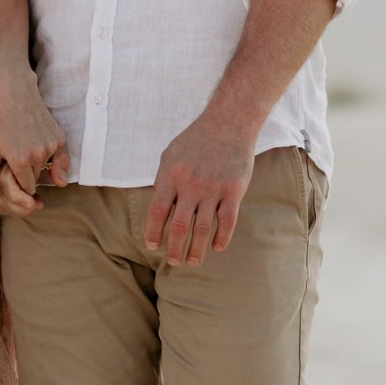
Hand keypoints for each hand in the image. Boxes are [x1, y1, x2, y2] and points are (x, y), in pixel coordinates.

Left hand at [0, 62, 67, 209]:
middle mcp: (38, 155)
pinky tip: (38, 144)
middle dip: (25, 173)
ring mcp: (51, 145)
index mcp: (20, 160)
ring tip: (22, 143)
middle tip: (14, 153)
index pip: (25, 188)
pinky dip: (50, 157)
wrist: (15, 91)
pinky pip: (58, 159)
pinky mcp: (60, 138)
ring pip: (44, 168)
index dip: (16, 181)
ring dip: (35, 163)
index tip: (9, 166)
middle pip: (34, 179)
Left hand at [143, 116, 254, 265]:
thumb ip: (163, 180)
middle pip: (178, 226)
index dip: (153, 232)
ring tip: (192, 261)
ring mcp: (213, 189)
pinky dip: (221, 238)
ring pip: (202, 229)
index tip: (152, 246)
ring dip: (196, 250)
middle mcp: (190, 184)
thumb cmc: (196, 139)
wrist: (228, 123)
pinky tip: (216, 247)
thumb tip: (157, 209)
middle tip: (173, 262)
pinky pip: (226, 222)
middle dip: (174, 248)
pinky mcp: (233, 191)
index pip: (157, 211)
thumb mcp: (170, 154)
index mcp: (171, 175)